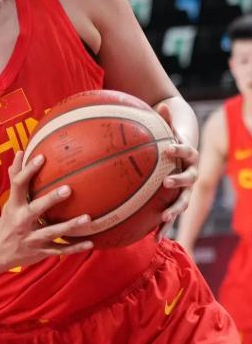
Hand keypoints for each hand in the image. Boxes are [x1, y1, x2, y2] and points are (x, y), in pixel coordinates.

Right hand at [0, 151, 92, 268]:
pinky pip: (60, 249)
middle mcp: (22, 221)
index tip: (41, 157)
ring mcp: (32, 238)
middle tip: (68, 189)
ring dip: (70, 225)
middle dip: (51, 200)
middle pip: (36, 208)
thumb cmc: (8, 220)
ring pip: (52, 231)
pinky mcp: (41, 251)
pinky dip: (75, 247)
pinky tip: (91, 242)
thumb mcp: (9, 200)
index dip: (29, 170)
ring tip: (87, 218)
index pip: (19, 184)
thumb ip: (16, 178)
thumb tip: (20, 152)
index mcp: (14, 206)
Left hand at [156, 103, 198, 237]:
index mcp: (188, 154)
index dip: (178, 149)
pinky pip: (171, 214)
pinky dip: (163, 227)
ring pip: (182, 201)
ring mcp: (185, 189)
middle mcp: (190, 173)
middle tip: (166, 183)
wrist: (184, 151)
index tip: (167, 147)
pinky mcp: (176, 200)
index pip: (186, 151)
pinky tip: (153, 239)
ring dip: (174, 210)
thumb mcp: (170, 126)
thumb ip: (166, 118)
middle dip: (178, 182)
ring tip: (163, 218)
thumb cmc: (173, 136)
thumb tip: (161, 104)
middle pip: (188, 178)